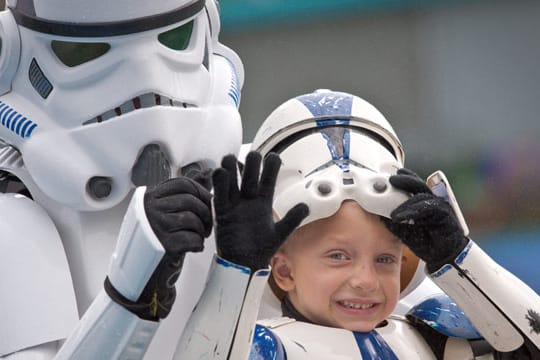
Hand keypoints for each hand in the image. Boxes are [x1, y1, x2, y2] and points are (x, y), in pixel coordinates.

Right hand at [133, 177, 212, 319]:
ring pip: (192, 218)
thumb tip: (207, 178)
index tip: (208, 202)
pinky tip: (194, 248)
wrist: (137, 279)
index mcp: (148, 198)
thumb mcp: (162, 215)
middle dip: (206, 212)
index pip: (182, 183)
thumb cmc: (153, 245)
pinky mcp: (162, 245)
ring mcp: (154, 226)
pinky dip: (198, 244)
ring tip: (199, 237)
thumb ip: (179, 198)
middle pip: (190, 200)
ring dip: (201, 230)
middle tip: (206, 225)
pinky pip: (191, 238)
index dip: (201, 192)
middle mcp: (148, 209)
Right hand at [212, 151, 308, 270]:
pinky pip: (219, 193)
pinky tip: (220, 173)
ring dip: (231, 166)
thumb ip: (292, 219)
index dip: (271, 166)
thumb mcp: (280, 233)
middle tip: (253, 157)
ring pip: (232, 179)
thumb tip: (305, 206)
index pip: (268, 179)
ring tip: (231, 160)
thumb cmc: (261, 249)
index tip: (274, 157)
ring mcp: (235, 204)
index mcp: (264, 202)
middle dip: (251, 162)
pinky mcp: (222, 211)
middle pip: (249, 173)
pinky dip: (219, 182)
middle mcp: (249, 199)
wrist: (243, 264)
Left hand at [385, 168, 467, 272]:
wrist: (443, 256)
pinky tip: (402, 217)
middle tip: (392, 180)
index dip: (405, 178)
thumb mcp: (404, 230)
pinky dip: (414, 211)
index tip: (393, 175)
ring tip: (393, 213)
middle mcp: (432, 201)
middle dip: (405, 180)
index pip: (414, 186)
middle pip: (419, 185)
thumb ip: (394, 221)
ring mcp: (440, 206)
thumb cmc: (425, 241)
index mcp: (423, 203)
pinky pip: (430, 207)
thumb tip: (379, 214)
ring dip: (406, 203)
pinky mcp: (446, 214)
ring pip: (423, 196)